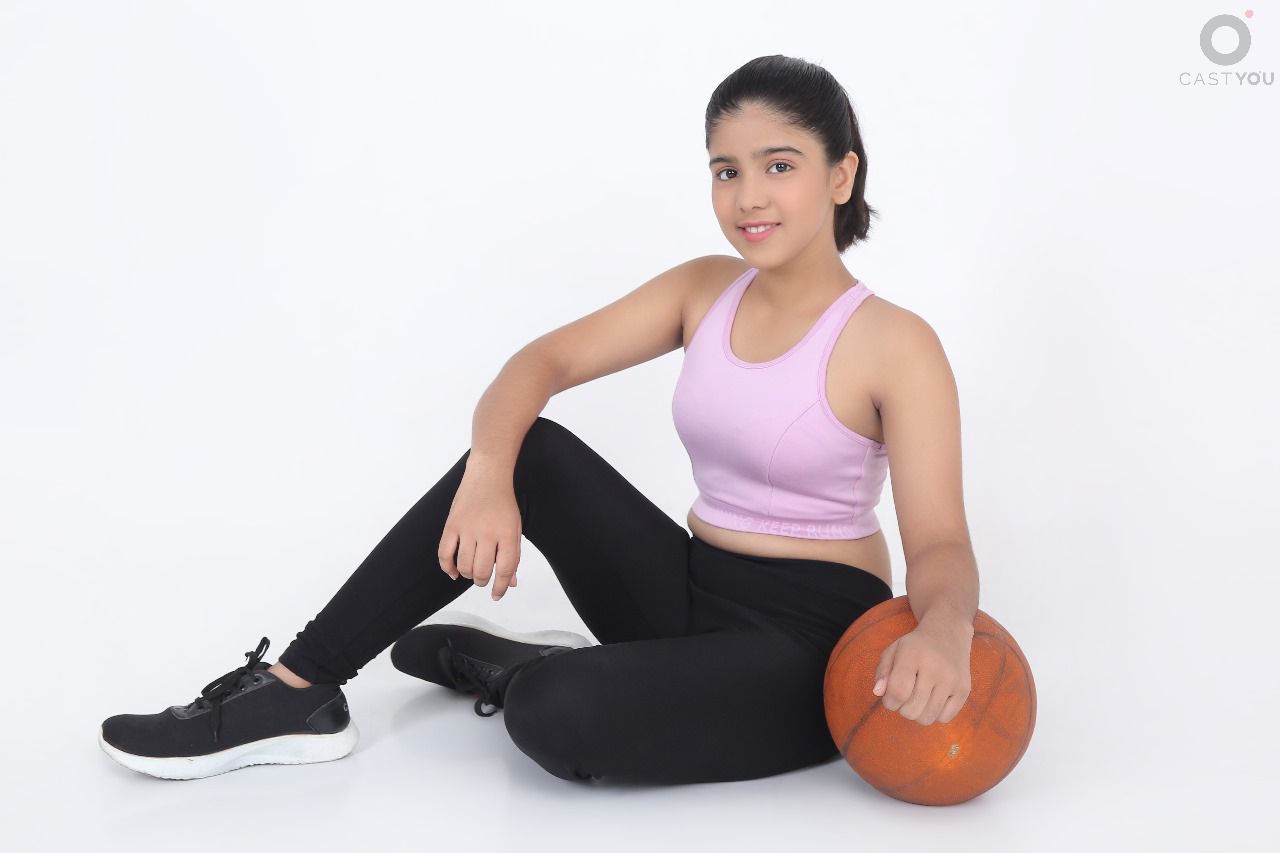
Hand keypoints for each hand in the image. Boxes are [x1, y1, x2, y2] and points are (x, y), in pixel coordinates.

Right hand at [437, 460, 521, 599]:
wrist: (488, 475)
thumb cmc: (504, 504)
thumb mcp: (515, 529)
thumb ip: (513, 556)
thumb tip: (511, 584)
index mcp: (507, 534)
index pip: (505, 570)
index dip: (500, 587)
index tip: (496, 595)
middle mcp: (487, 532)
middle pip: (482, 571)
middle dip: (483, 581)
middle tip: (483, 579)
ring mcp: (467, 528)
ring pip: (463, 566)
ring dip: (467, 575)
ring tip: (472, 571)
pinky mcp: (451, 524)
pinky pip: (444, 554)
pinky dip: (447, 567)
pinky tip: (453, 572)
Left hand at [871, 617, 973, 724]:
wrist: (948, 632)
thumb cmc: (915, 646)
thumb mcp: (893, 650)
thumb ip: (882, 672)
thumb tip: (878, 693)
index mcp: (913, 655)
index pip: (897, 692)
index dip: (889, 702)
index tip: (890, 698)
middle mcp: (935, 668)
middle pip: (911, 710)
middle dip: (902, 709)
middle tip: (904, 697)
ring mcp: (952, 680)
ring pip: (927, 718)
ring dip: (917, 714)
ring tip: (917, 699)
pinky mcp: (964, 689)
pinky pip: (944, 718)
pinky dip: (934, 714)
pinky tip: (933, 699)